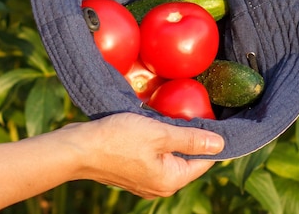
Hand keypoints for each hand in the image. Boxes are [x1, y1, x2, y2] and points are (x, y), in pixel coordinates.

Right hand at [61, 113, 223, 198]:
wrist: (77, 149)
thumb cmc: (117, 140)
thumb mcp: (159, 134)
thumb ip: (191, 139)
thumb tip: (221, 145)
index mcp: (170, 180)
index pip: (204, 161)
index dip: (210, 139)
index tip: (211, 118)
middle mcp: (160, 186)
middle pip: (187, 159)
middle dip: (189, 136)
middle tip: (188, 112)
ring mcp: (145, 181)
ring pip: (169, 156)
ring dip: (171, 137)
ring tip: (168, 116)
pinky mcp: (132, 173)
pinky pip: (154, 156)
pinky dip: (156, 141)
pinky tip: (151, 125)